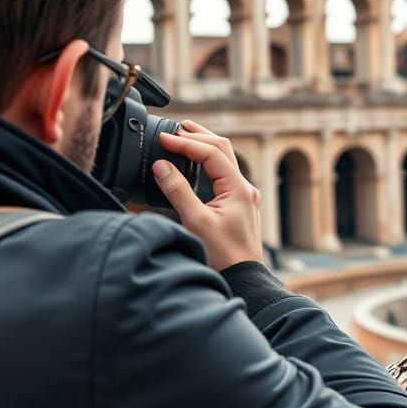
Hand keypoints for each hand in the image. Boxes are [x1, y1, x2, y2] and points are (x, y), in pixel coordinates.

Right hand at [152, 120, 263, 270]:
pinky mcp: (239, 205)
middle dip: (198, 136)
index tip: (164, 139)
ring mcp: (244, 196)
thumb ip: (178, 191)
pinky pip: (225, 175)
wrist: (242, 278)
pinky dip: (209, 163)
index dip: (186, 143)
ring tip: (185, 137)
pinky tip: (197, 164)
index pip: (212, 152)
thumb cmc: (222, 255)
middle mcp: (245, 188)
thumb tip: (161, 166)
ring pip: (226, 160)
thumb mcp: (195, 222)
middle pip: (223, 149)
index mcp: (238, 188)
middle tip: (175, 129)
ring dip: (205, 147)